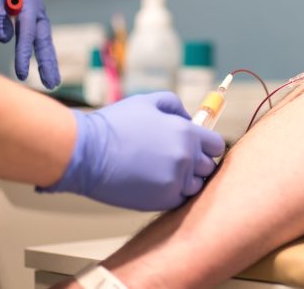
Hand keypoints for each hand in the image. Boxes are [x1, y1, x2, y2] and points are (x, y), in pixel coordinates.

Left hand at [0, 0, 59, 88]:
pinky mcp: (24, 14)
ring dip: (47, 60)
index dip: (25, 53)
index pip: (28, 32)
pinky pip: (34, 36)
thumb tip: (6, 38)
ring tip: (51, 81)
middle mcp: (35, 7)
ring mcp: (32, 11)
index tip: (23, 74)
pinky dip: (37, 50)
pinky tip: (41, 65)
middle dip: (48, 62)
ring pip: (42, 39)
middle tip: (52, 84)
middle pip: (44, 38)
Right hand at [38, 92, 225, 210]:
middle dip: (197, 163)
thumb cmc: (115, 124)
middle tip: (175, 159)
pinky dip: (171, 193)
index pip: (216, 145)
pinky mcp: (163, 200)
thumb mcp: (147, 102)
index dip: (206, 145)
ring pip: (196, 186)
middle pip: (208, 167)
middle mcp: (186, 158)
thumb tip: (189, 119)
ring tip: (162, 172)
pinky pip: (180, 199)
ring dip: (185, 180)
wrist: (87, 153)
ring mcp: (176, 181)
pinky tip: (153, 182)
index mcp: (187, 133)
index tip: (196, 147)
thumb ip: (175, 106)